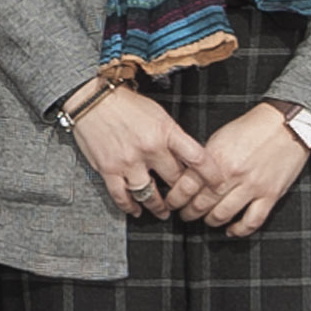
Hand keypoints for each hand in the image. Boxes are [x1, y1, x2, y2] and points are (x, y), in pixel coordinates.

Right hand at [67, 81, 205, 219]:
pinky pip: (122, 196)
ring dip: (158, 207)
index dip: (212, 175)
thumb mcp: (158, 113)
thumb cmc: (126, 104)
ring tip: (163, 211)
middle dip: (182, 193)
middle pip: (175, 181)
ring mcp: (129, 161)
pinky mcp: (109, 169)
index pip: (197, 158)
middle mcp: (150, 148)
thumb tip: (185, 157)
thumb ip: (172, 136)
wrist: (92, 99)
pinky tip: (136, 210)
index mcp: (166, 131)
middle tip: (185, 200)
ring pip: (149, 195)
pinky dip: (130, 207)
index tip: (218, 186)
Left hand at [180, 102, 310, 235]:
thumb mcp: (221, 137)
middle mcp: (233, 174)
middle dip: (189, 212)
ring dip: (210, 221)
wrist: (287, 124)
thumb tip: (189, 176)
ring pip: (223, 215)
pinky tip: (231, 230)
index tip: (173, 203)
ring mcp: (253, 186)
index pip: (187, 186)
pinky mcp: (270, 195)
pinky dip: (239, 230)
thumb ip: (206, 159)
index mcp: (217, 157)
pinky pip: (252, 221)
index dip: (176, 199)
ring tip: (206, 220)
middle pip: (202, 204)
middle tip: (185, 214)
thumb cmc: (254, 127)